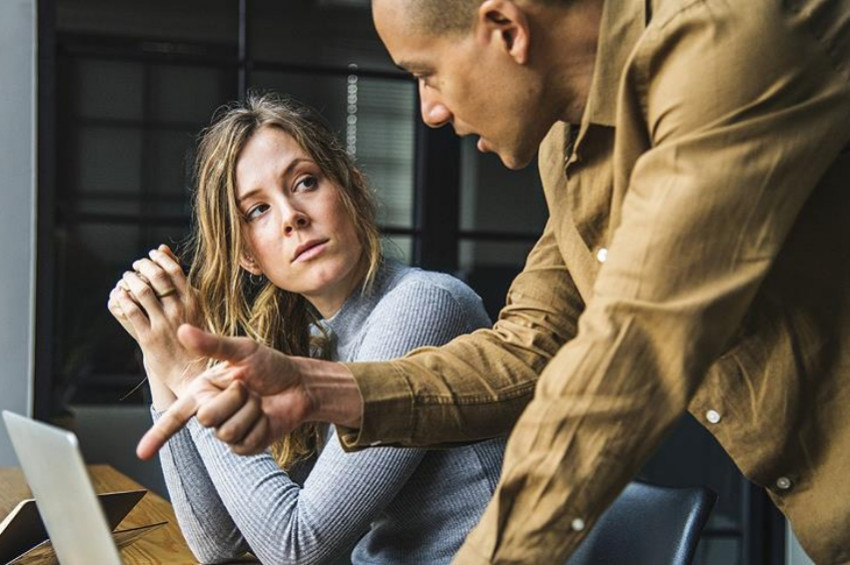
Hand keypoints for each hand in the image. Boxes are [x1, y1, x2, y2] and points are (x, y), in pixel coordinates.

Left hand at [107, 245, 204, 401]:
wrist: (193, 372)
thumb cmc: (196, 338)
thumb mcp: (196, 307)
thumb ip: (181, 282)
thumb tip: (165, 251)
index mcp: (194, 301)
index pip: (174, 270)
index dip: (160, 258)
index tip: (152, 255)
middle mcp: (180, 310)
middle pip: (157, 277)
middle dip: (143, 266)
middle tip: (136, 265)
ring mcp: (164, 324)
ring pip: (142, 292)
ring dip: (130, 280)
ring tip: (127, 278)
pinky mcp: (149, 338)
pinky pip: (132, 312)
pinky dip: (123, 299)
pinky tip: (120, 295)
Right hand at [136, 324, 314, 459]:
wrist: (300, 384)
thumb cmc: (270, 365)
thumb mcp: (243, 350)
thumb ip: (212, 344)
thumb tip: (182, 330)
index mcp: (203, 391)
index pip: (175, 415)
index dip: (157, 435)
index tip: (140, 453)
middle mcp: (211, 412)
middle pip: (207, 418)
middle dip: (233, 399)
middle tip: (248, 387)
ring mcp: (228, 431)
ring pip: (227, 432)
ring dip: (250, 412)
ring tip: (259, 400)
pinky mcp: (246, 445)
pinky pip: (246, 443)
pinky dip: (261, 426)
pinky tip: (267, 416)